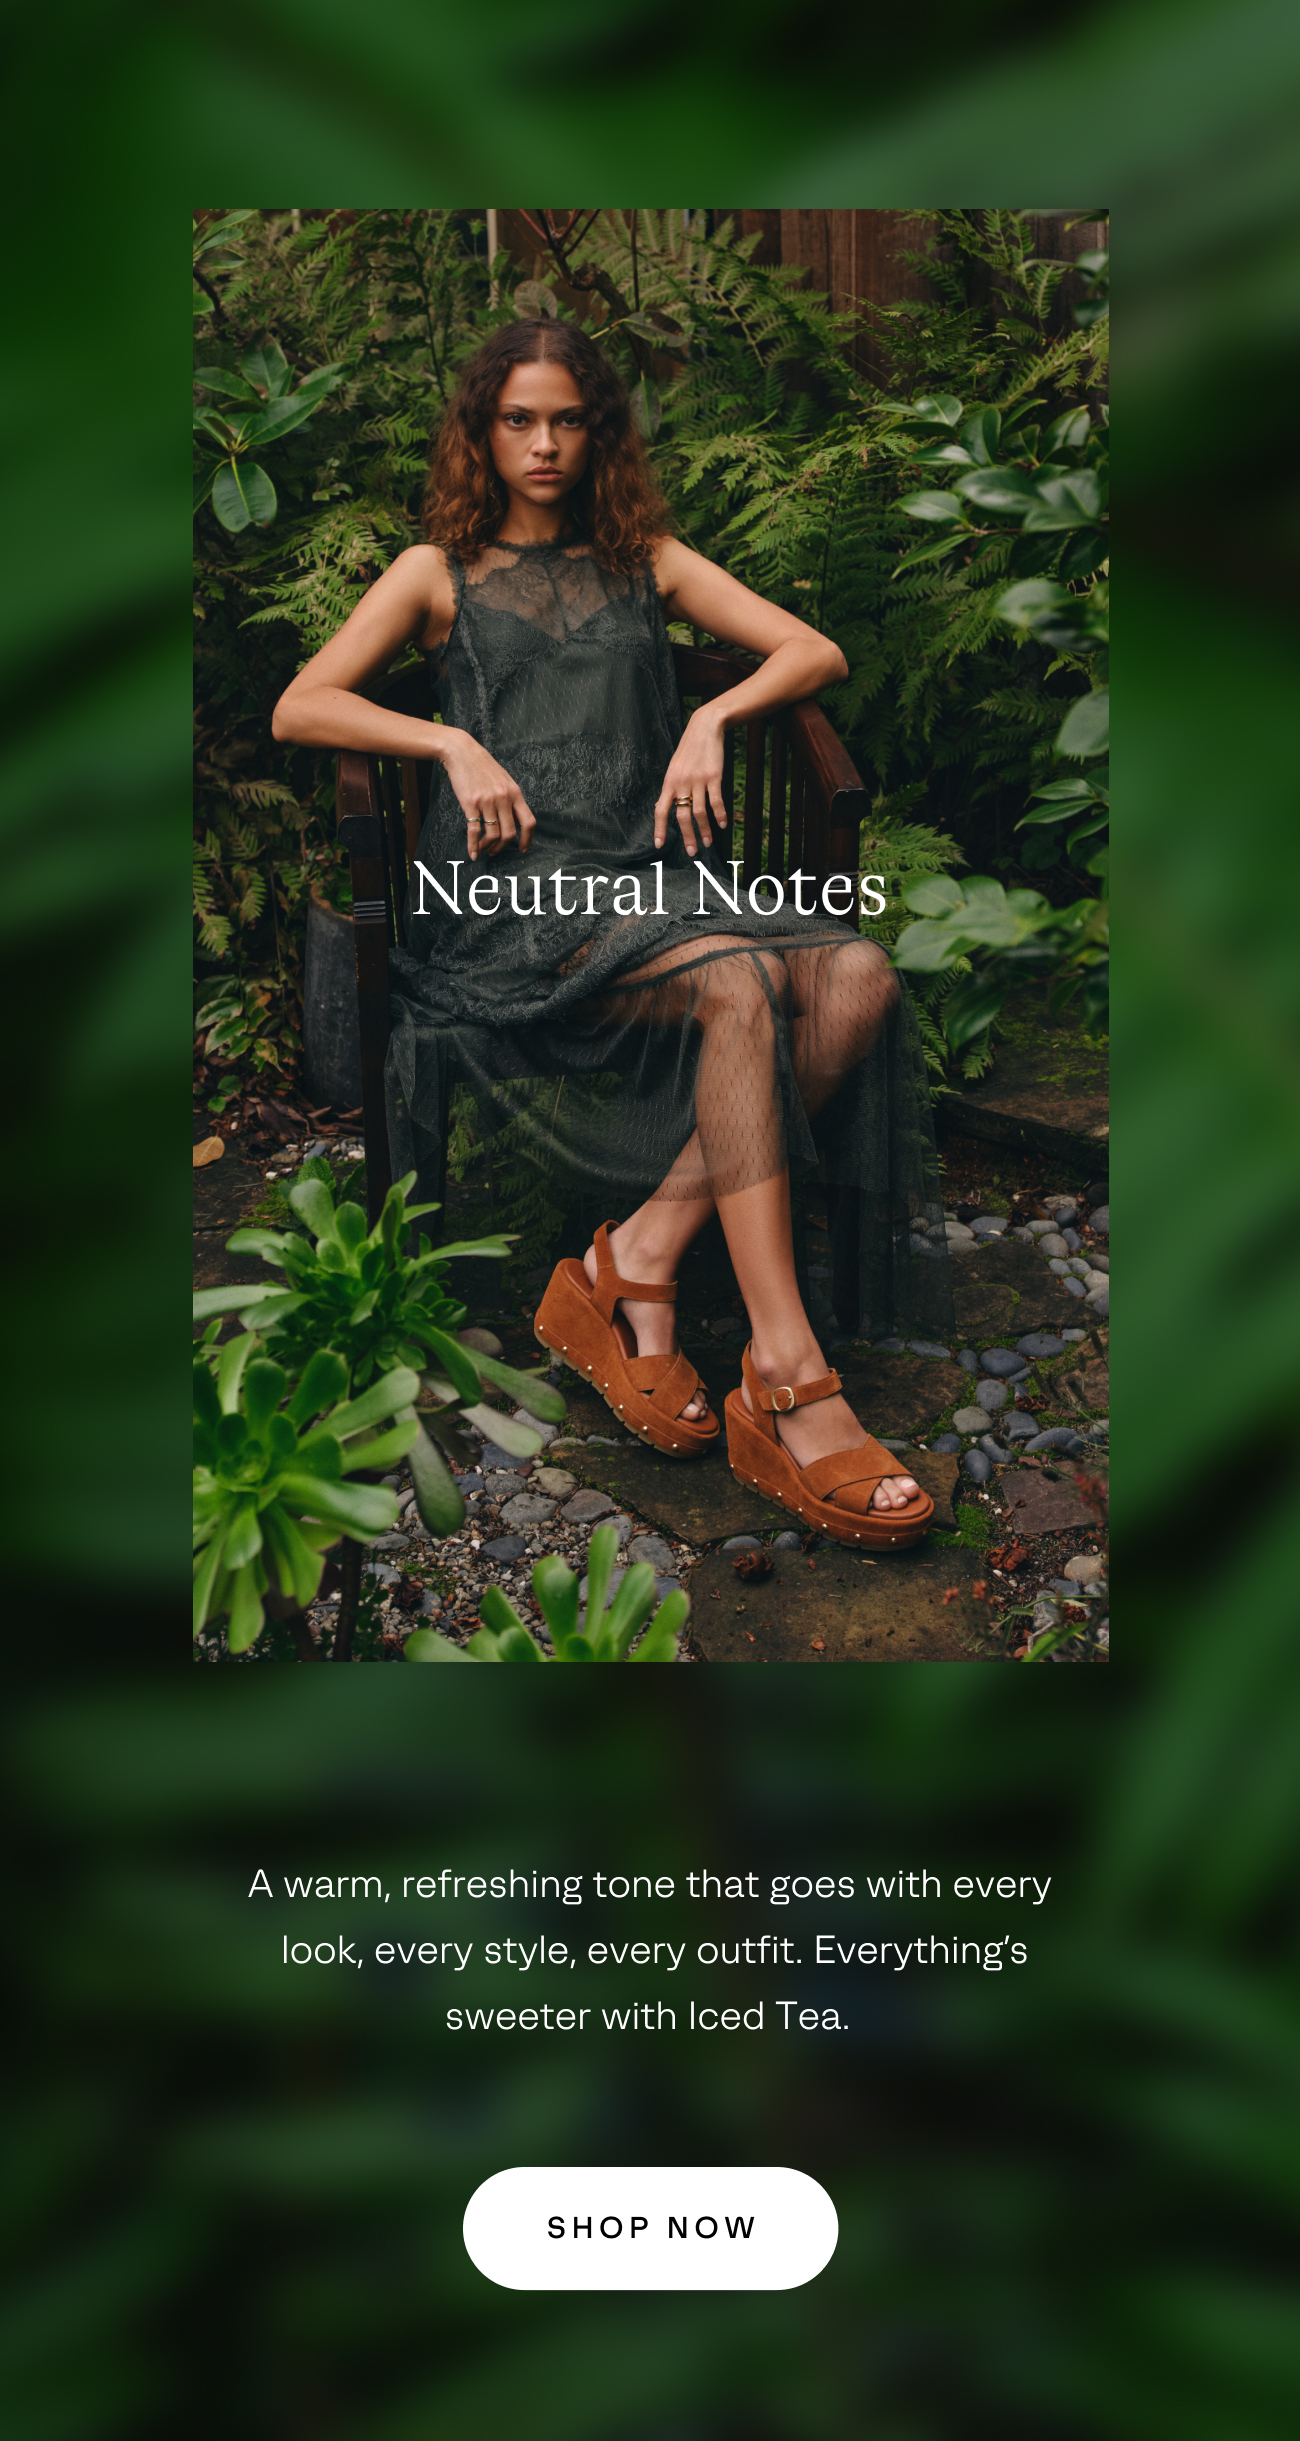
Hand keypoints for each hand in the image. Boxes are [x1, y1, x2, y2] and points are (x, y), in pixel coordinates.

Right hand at [439, 730, 535, 861]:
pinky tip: (472, 853)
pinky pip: (474, 831)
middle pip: (510, 833)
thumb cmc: (482, 766)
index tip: (522, 849)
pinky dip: (473, 845)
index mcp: (515, 793)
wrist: (462, 752)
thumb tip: (515, 818)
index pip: (529, 822)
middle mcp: (504, 798)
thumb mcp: (504, 780)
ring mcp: (487, 801)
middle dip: (502, 847)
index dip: (527, 839)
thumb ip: (511, 798)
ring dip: (488, 847)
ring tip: (483, 849)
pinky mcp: (471, 803)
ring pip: (493, 835)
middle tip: (495, 852)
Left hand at [654, 708, 728, 857]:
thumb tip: (667, 806)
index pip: (661, 809)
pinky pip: (716, 801)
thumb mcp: (675, 767)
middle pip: (682, 816)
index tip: (659, 845)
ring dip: (705, 830)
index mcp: (669, 782)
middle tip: (692, 852)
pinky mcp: (713, 776)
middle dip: (687, 836)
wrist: (704, 728)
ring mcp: (697, 780)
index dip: (659, 828)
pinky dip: (719, 815)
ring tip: (708, 842)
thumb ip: (672, 787)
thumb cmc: (690, 750)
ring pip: (699, 812)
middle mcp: (681, 783)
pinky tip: (722, 825)